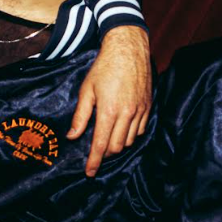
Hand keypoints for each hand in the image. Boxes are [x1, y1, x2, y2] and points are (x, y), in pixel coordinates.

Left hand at [68, 25, 151, 176]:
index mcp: (109, 110)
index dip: (94, 161)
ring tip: (108, 138)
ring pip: (130, 141)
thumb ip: (81, 116)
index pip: (101, 145)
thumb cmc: (104, 67)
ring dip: (118, 144)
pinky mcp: (148, 106)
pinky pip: (141, 130)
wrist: (128, 48)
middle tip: (96, 151)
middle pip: (117, 147)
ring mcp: (140, 110)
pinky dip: (130, 135)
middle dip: (106, 153)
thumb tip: (73, 136)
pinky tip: (122, 129)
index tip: (89, 172)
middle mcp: (127, 114)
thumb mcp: (87, 90)